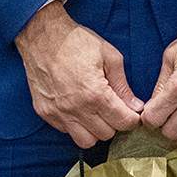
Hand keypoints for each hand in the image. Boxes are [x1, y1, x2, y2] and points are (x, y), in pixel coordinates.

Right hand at [16, 0, 140, 147]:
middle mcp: (75, 108)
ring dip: (95, 130)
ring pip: (86, 141)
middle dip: (114, 123)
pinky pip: (66, 131)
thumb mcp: (109, 56)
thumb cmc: (76, 41)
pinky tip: (78, 108)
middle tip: (113, 108)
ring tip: (96, 113)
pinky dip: (75, 125)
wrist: (41, 35)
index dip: (132, 119)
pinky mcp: (45, 112)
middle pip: (106, 134)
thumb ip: (123, 85)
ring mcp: (58, 112)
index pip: (122, 122)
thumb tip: (135, 105)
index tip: (132, 112)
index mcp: (95, 93)